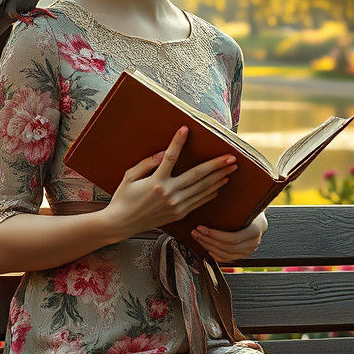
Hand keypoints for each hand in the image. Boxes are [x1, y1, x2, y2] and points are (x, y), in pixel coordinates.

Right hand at [105, 125, 237, 237]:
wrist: (122, 224)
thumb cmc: (123, 198)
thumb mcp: (130, 177)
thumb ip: (147, 163)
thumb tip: (164, 153)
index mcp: (155, 182)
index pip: (170, 157)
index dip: (178, 142)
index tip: (186, 129)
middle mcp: (169, 193)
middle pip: (197, 175)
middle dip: (216, 165)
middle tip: (231, 157)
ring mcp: (176, 205)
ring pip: (202, 189)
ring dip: (219, 178)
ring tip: (231, 169)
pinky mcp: (179, 213)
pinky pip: (199, 202)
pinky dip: (210, 193)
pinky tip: (219, 186)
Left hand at [190, 210, 267, 262]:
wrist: (258, 217)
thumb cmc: (249, 207)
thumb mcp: (245, 204)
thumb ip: (235, 204)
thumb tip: (215, 191)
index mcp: (255, 230)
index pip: (233, 238)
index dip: (215, 235)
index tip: (201, 228)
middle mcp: (254, 243)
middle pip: (228, 247)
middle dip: (208, 240)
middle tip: (195, 232)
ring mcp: (249, 250)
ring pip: (226, 254)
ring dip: (208, 246)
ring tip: (197, 237)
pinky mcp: (243, 254)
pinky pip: (227, 259)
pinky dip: (215, 255)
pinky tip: (206, 247)